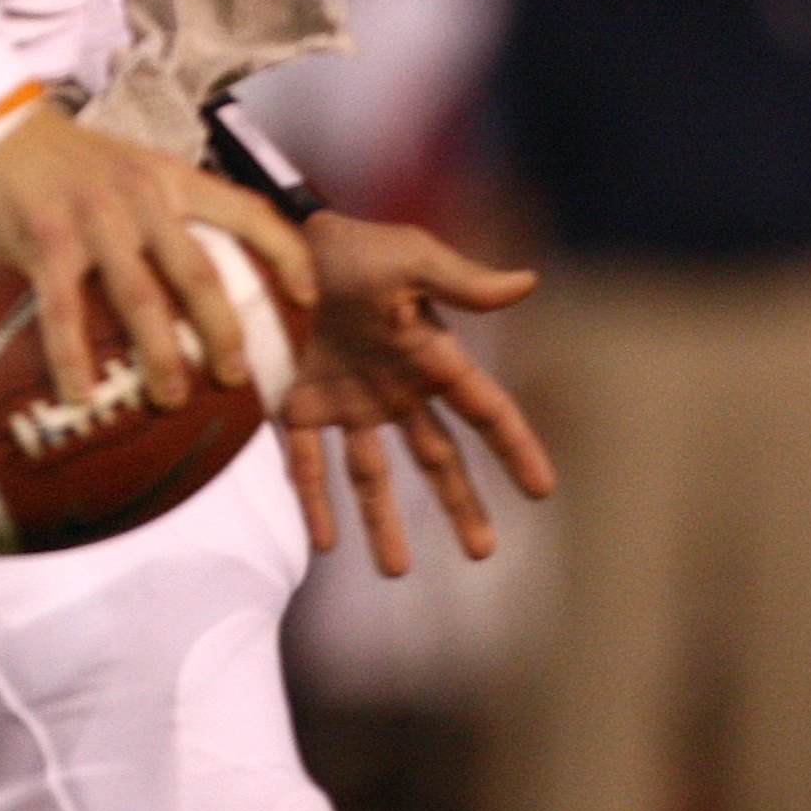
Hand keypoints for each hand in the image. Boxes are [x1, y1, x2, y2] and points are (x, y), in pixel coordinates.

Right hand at [0, 98, 316, 404]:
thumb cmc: (65, 158)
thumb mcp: (130, 166)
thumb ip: (162, 211)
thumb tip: (194, 280)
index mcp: (170, 177)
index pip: (248, 211)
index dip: (286, 255)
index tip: (308, 299)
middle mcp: (141, 197)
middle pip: (201, 273)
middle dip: (225, 332)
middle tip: (236, 379)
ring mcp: (94, 219)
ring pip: (143, 298)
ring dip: (162, 356)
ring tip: (171, 398)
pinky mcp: (46, 240)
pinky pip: (64, 310)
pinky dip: (73, 357)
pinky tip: (80, 394)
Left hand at [278, 212, 551, 573]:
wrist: (269, 239)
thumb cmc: (345, 245)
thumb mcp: (406, 258)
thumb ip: (460, 281)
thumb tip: (529, 282)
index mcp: (429, 357)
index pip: (483, 410)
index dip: (514, 448)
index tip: (542, 491)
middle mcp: (393, 390)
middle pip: (436, 458)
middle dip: (460, 505)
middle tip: (482, 553)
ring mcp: (346, 401)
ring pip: (371, 475)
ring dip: (383, 522)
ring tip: (396, 572)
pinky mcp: (296, 403)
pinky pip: (305, 463)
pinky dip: (312, 502)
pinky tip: (322, 545)